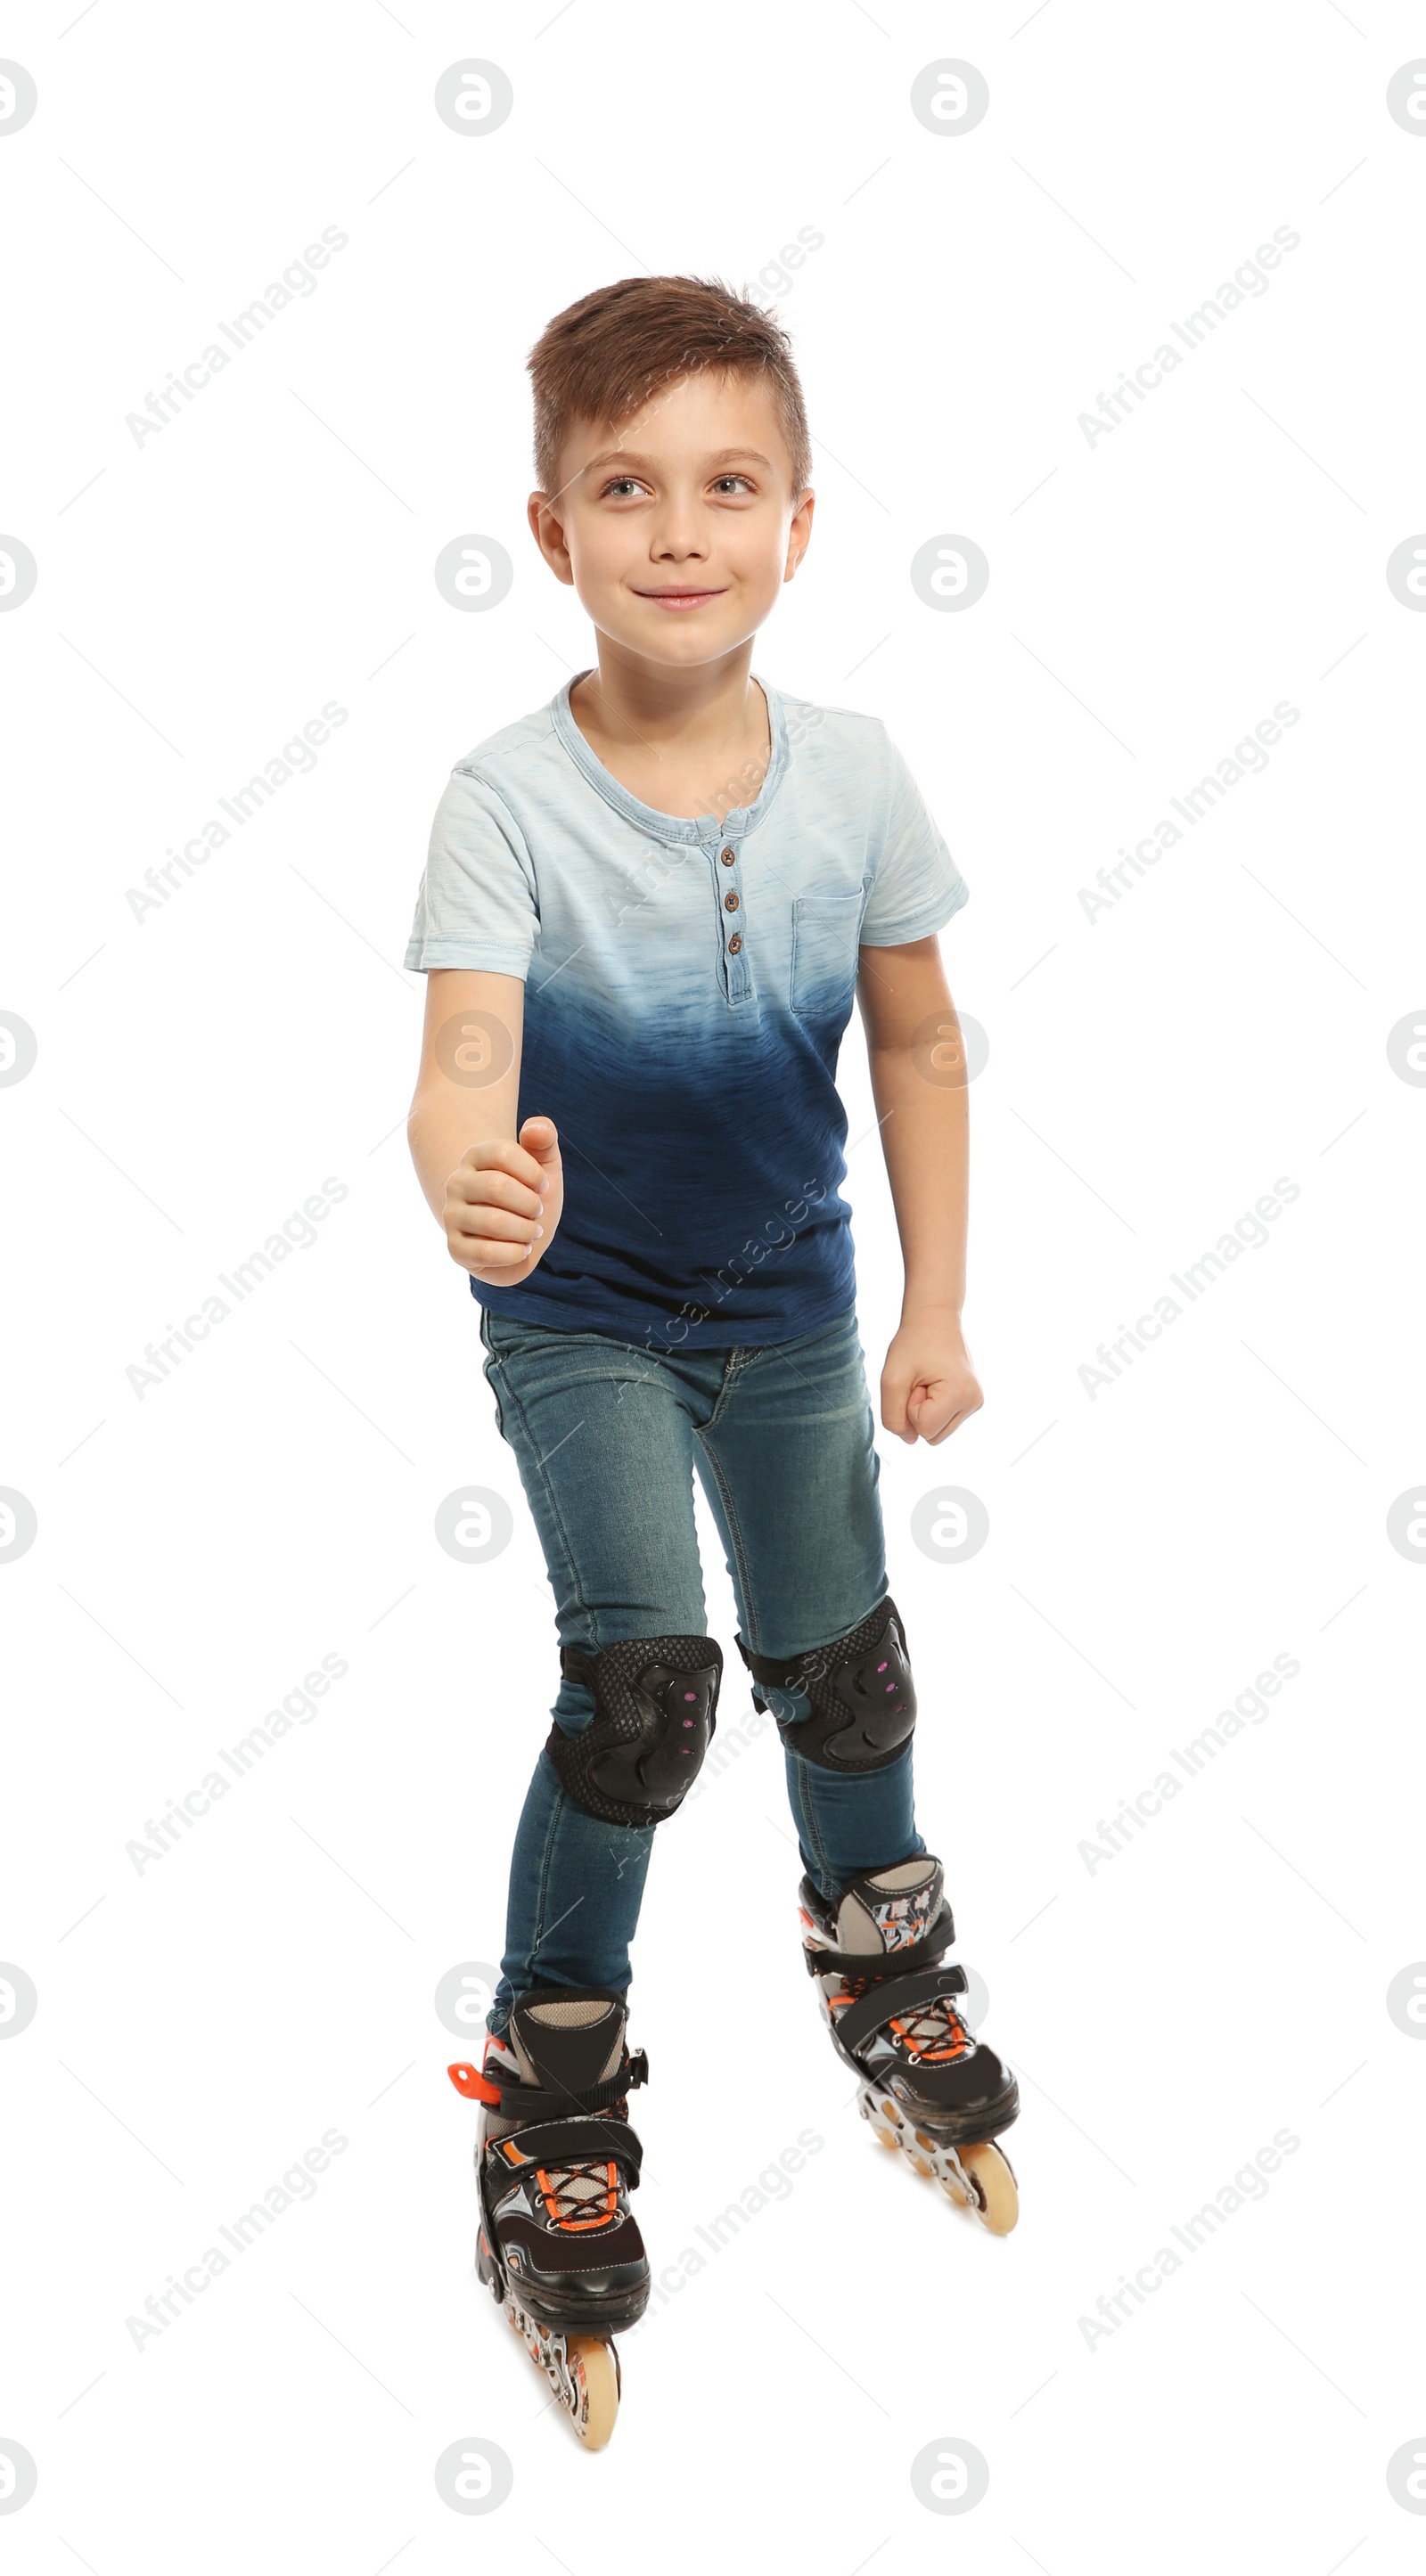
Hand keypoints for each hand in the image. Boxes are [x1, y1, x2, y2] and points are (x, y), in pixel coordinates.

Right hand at [443, 1116, 563, 1283]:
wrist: (521, 1240)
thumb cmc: (530, 1197)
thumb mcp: (545, 1166)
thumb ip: (544, 1139)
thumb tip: (536, 1128)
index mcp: (474, 1156)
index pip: (503, 1152)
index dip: (533, 1172)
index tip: (543, 1185)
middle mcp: (456, 1183)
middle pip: (497, 1187)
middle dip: (530, 1204)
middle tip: (538, 1212)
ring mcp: (451, 1216)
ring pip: (493, 1222)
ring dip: (526, 1230)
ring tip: (532, 1232)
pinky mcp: (454, 1249)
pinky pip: (486, 1253)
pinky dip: (515, 1253)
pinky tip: (521, 1249)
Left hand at [881, 1314, 982, 1445]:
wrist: (934, 1319)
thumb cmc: (912, 1344)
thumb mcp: (891, 1379)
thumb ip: (893, 1417)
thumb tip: (910, 1440)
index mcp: (961, 1394)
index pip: (923, 1429)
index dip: (910, 1407)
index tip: (916, 1381)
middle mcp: (974, 1402)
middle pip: (931, 1435)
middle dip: (918, 1411)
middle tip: (920, 1380)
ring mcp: (975, 1403)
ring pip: (937, 1432)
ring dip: (925, 1410)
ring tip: (927, 1381)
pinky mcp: (972, 1402)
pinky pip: (942, 1422)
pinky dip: (933, 1407)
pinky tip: (935, 1383)